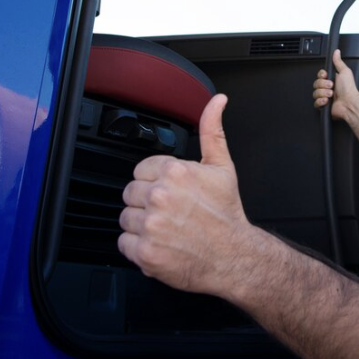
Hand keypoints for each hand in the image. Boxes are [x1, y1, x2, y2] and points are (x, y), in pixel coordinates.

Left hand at [118, 94, 254, 295]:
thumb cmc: (226, 214)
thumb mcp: (222, 166)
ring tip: (167, 229)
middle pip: (131, 194)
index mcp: (175, 172)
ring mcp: (151, 225)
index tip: (172, 194)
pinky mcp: (145, 252)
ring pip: (126, 218)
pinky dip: (138, 247)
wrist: (234, 256)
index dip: (155, 182)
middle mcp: (160, 196)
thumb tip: (217, 101)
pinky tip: (160, 244)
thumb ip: (212, 130)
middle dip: (147, 203)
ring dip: (141, 225)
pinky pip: (124, 244)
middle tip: (171, 213)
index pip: (141, 171)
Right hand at [312, 49, 358, 121]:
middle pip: (316, 84)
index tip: (326, 76)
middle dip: (323, 85)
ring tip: (331, 94)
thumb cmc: (349, 89)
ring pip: (315, 93)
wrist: (349, 103)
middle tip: (331, 86)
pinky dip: (321, 101)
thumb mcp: (344, 71)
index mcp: (332, 79)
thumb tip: (336, 52)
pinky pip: (315, 103)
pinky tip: (327, 100)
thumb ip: (338, 62)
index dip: (321, 76)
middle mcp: (328, 88)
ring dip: (323, 93)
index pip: (320, 75)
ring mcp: (325, 97)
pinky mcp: (323, 106)